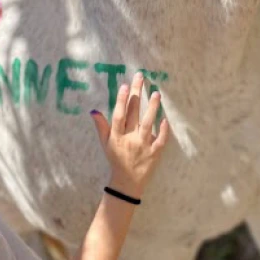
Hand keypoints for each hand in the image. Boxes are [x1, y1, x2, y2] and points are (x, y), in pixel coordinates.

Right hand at [90, 72, 169, 199]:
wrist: (127, 182)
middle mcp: (129, 139)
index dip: (121, 100)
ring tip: (157, 93)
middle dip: (137, 94)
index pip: (118, 115)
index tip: (125, 85)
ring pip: (148, 124)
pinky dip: (163, 130)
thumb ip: (101, 127)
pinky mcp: (154, 153)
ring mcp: (143, 146)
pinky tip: (165, 118)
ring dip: (152, 108)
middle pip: (133, 113)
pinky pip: (160, 140)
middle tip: (141, 77)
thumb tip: (93, 111)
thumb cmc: (116, 159)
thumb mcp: (105, 144)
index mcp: (116, 136)